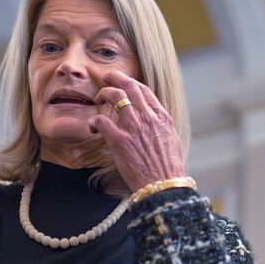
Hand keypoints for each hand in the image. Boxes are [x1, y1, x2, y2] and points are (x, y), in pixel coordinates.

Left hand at [89, 70, 184, 192]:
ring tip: (97, 98)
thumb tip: (154, 121)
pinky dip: (94, 121)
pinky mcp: (120, 141)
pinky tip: (93, 126)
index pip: (144, 90)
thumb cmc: (167, 168)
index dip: (130, 82)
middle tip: (106, 78)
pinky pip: (102, 121)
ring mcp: (133, 128)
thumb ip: (161, 126)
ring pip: (115, 97)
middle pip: (129, 87)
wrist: (163, 186)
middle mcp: (148, 118)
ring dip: (103, 94)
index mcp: (161, 117)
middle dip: (115, 78)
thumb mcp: (171, 140)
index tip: (122, 81)